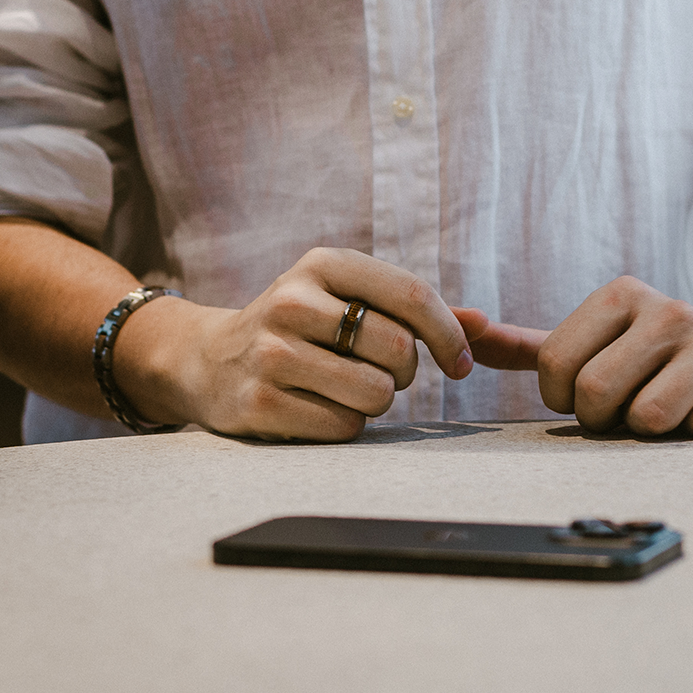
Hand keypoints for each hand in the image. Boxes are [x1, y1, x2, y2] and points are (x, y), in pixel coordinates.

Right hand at [116, 248, 472, 441]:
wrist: (208, 360)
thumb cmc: (300, 327)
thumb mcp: (347, 298)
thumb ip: (413, 310)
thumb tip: (484, 326)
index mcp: (323, 265)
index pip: (411, 295)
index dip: (449, 334)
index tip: (460, 362)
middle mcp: (293, 302)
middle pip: (398, 349)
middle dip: (404, 372)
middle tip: (379, 372)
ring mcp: (271, 353)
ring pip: (375, 394)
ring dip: (375, 402)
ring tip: (345, 389)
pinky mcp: (258, 403)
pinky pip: (343, 427)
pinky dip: (344, 425)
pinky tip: (317, 407)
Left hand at [457, 278, 692, 436]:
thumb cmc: (648, 357)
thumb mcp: (589, 342)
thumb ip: (520, 345)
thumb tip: (458, 325)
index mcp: (619, 295)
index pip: (555, 366)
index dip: (566, 399)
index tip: (589, 393)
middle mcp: (667, 309)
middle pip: (597, 394)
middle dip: (605, 419)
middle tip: (626, 409)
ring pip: (651, 418)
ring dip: (653, 433)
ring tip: (669, 407)